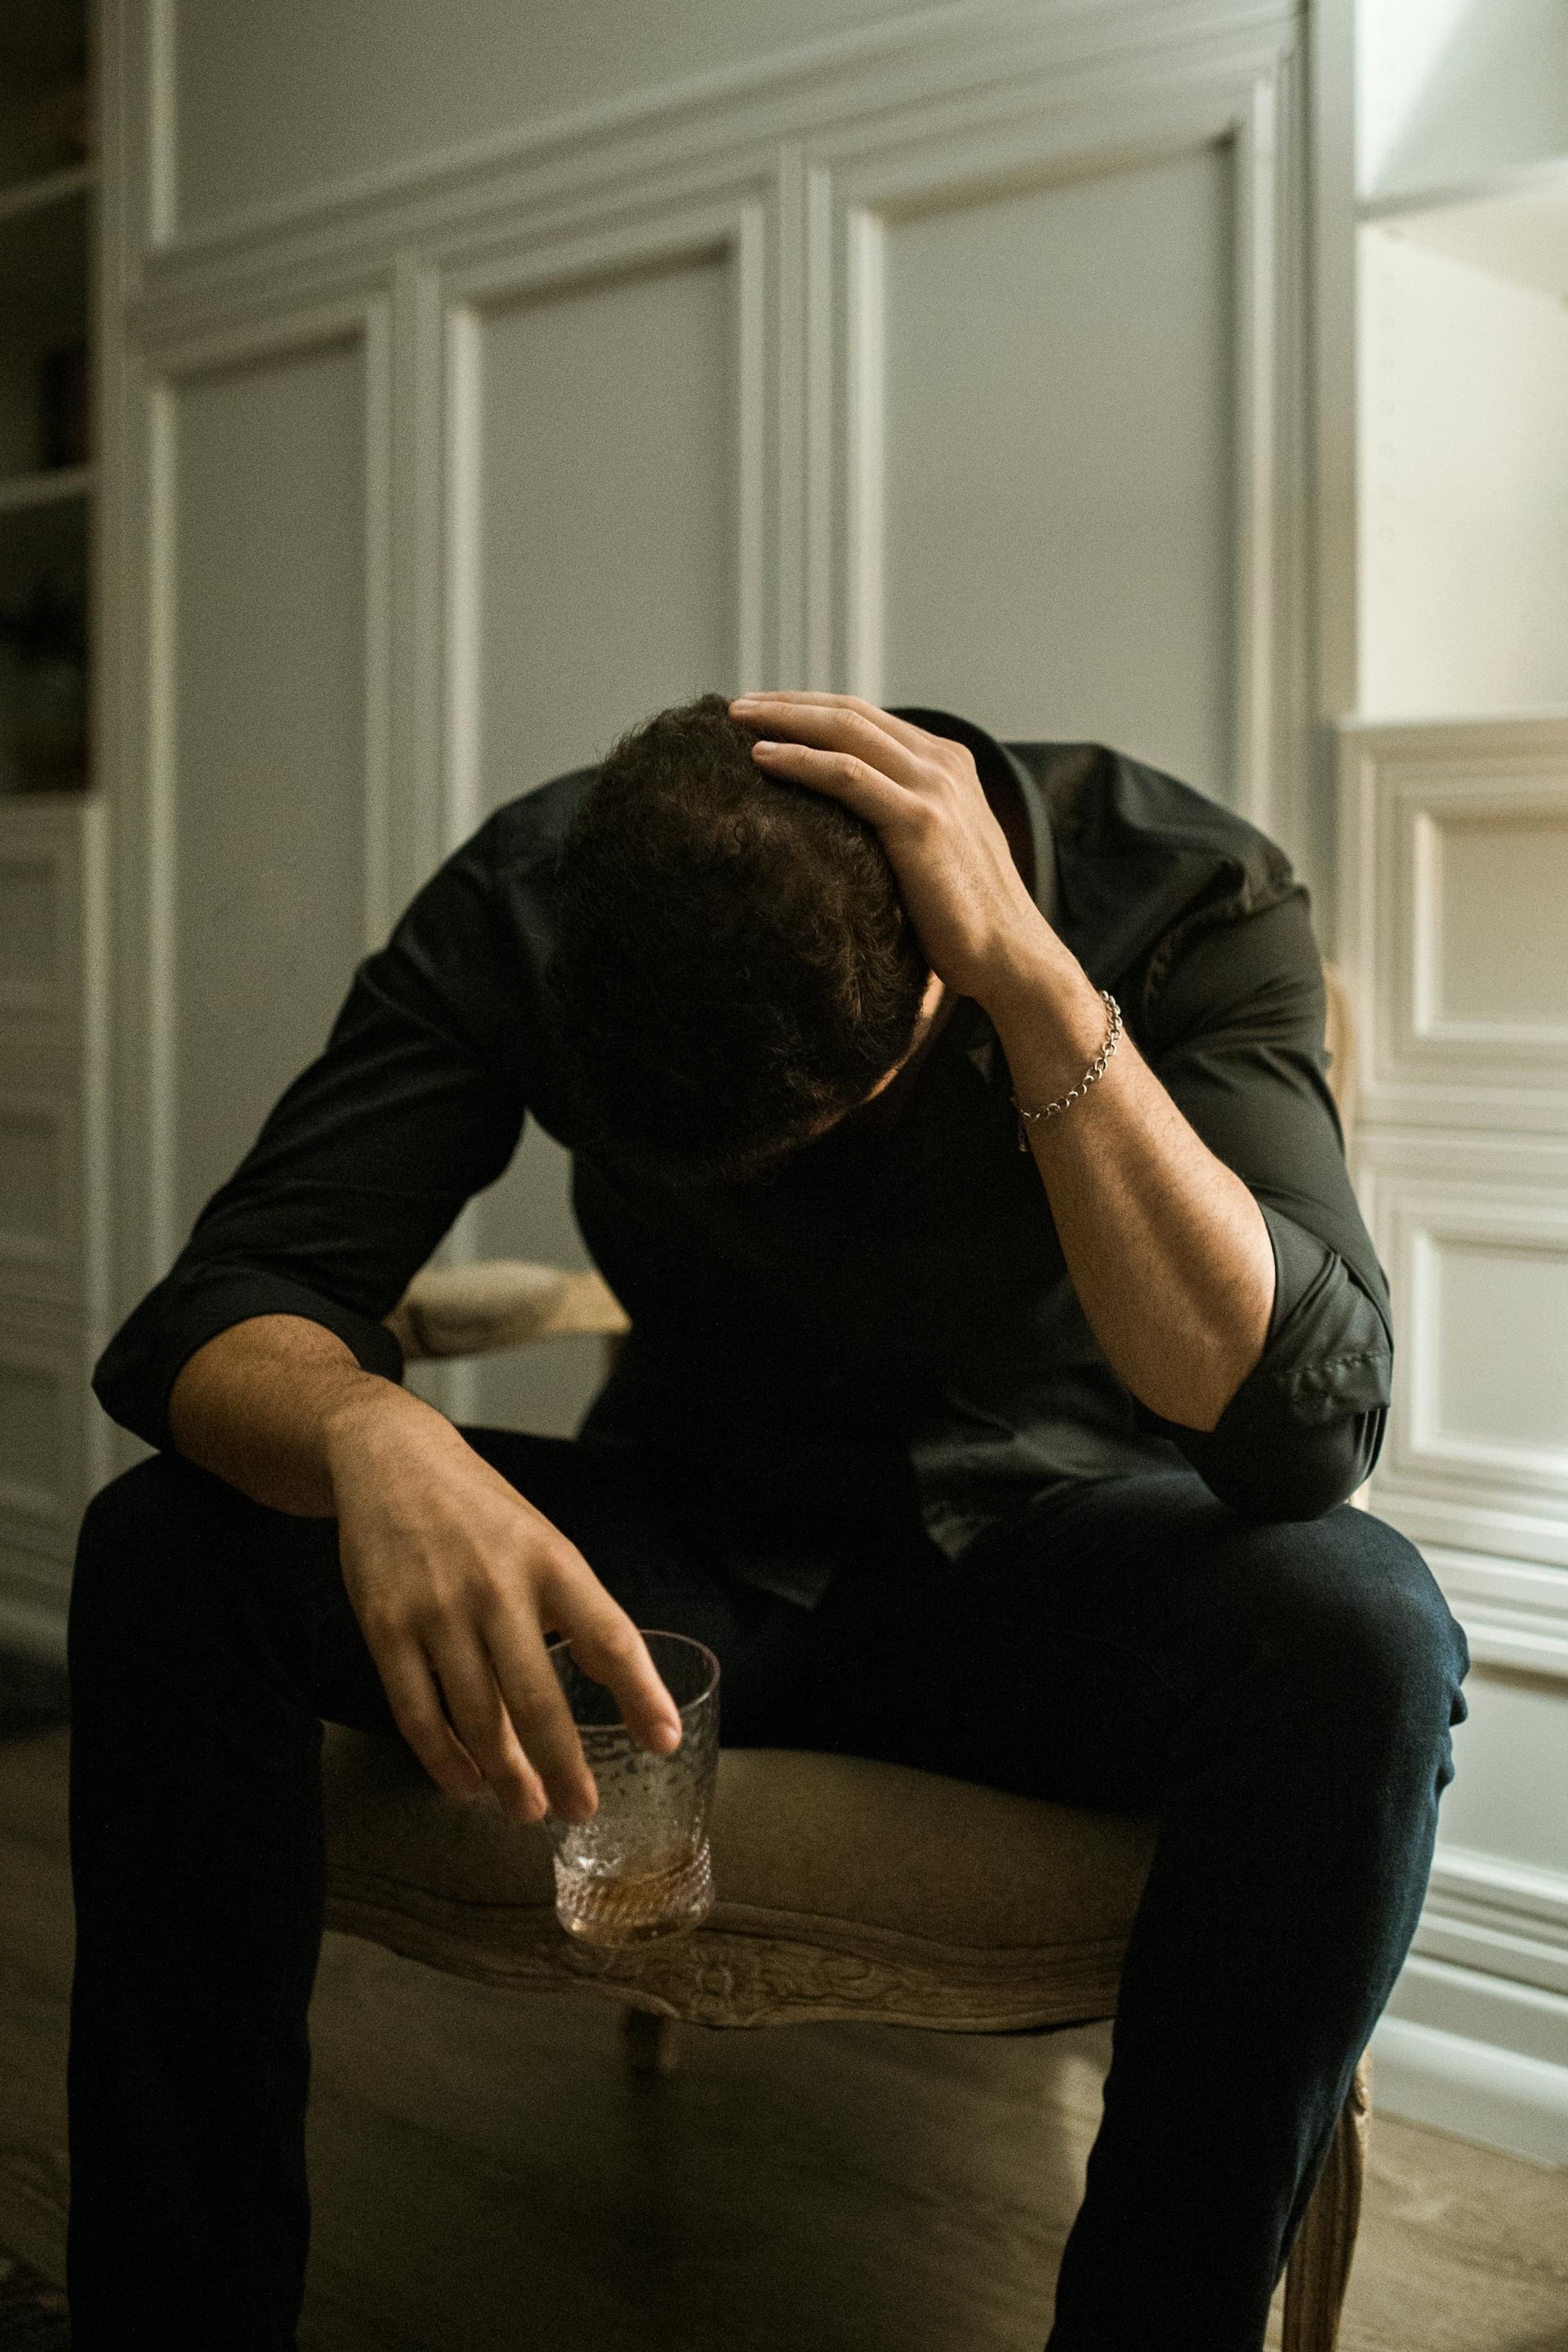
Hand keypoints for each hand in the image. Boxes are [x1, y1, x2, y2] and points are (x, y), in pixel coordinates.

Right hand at [324, 1390, 682, 1825]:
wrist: (390, 1460)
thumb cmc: (481, 1513)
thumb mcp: (544, 1543)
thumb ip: (578, 1611)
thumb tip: (625, 1689)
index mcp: (551, 1561)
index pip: (609, 1635)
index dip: (640, 1693)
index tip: (664, 1740)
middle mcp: (496, 1587)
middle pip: (537, 1697)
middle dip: (564, 1766)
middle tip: (581, 1810)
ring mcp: (436, 1610)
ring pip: (477, 1717)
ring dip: (504, 1776)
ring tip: (527, 1808)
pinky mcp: (386, 1628)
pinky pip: (417, 1713)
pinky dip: (444, 1760)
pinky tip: (466, 1783)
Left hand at [728, 692, 1051, 1009]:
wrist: (1011, 957)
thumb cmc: (964, 919)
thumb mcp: (936, 851)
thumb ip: (903, 819)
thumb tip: (847, 824)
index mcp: (947, 763)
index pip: (867, 717)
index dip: (812, 707)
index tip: (766, 711)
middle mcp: (943, 765)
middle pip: (851, 713)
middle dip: (789, 703)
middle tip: (738, 704)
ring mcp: (934, 789)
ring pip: (845, 732)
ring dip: (784, 720)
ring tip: (736, 719)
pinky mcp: (919, 822)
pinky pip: (846, 776)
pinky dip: (799, 760)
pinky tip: (761, 758)